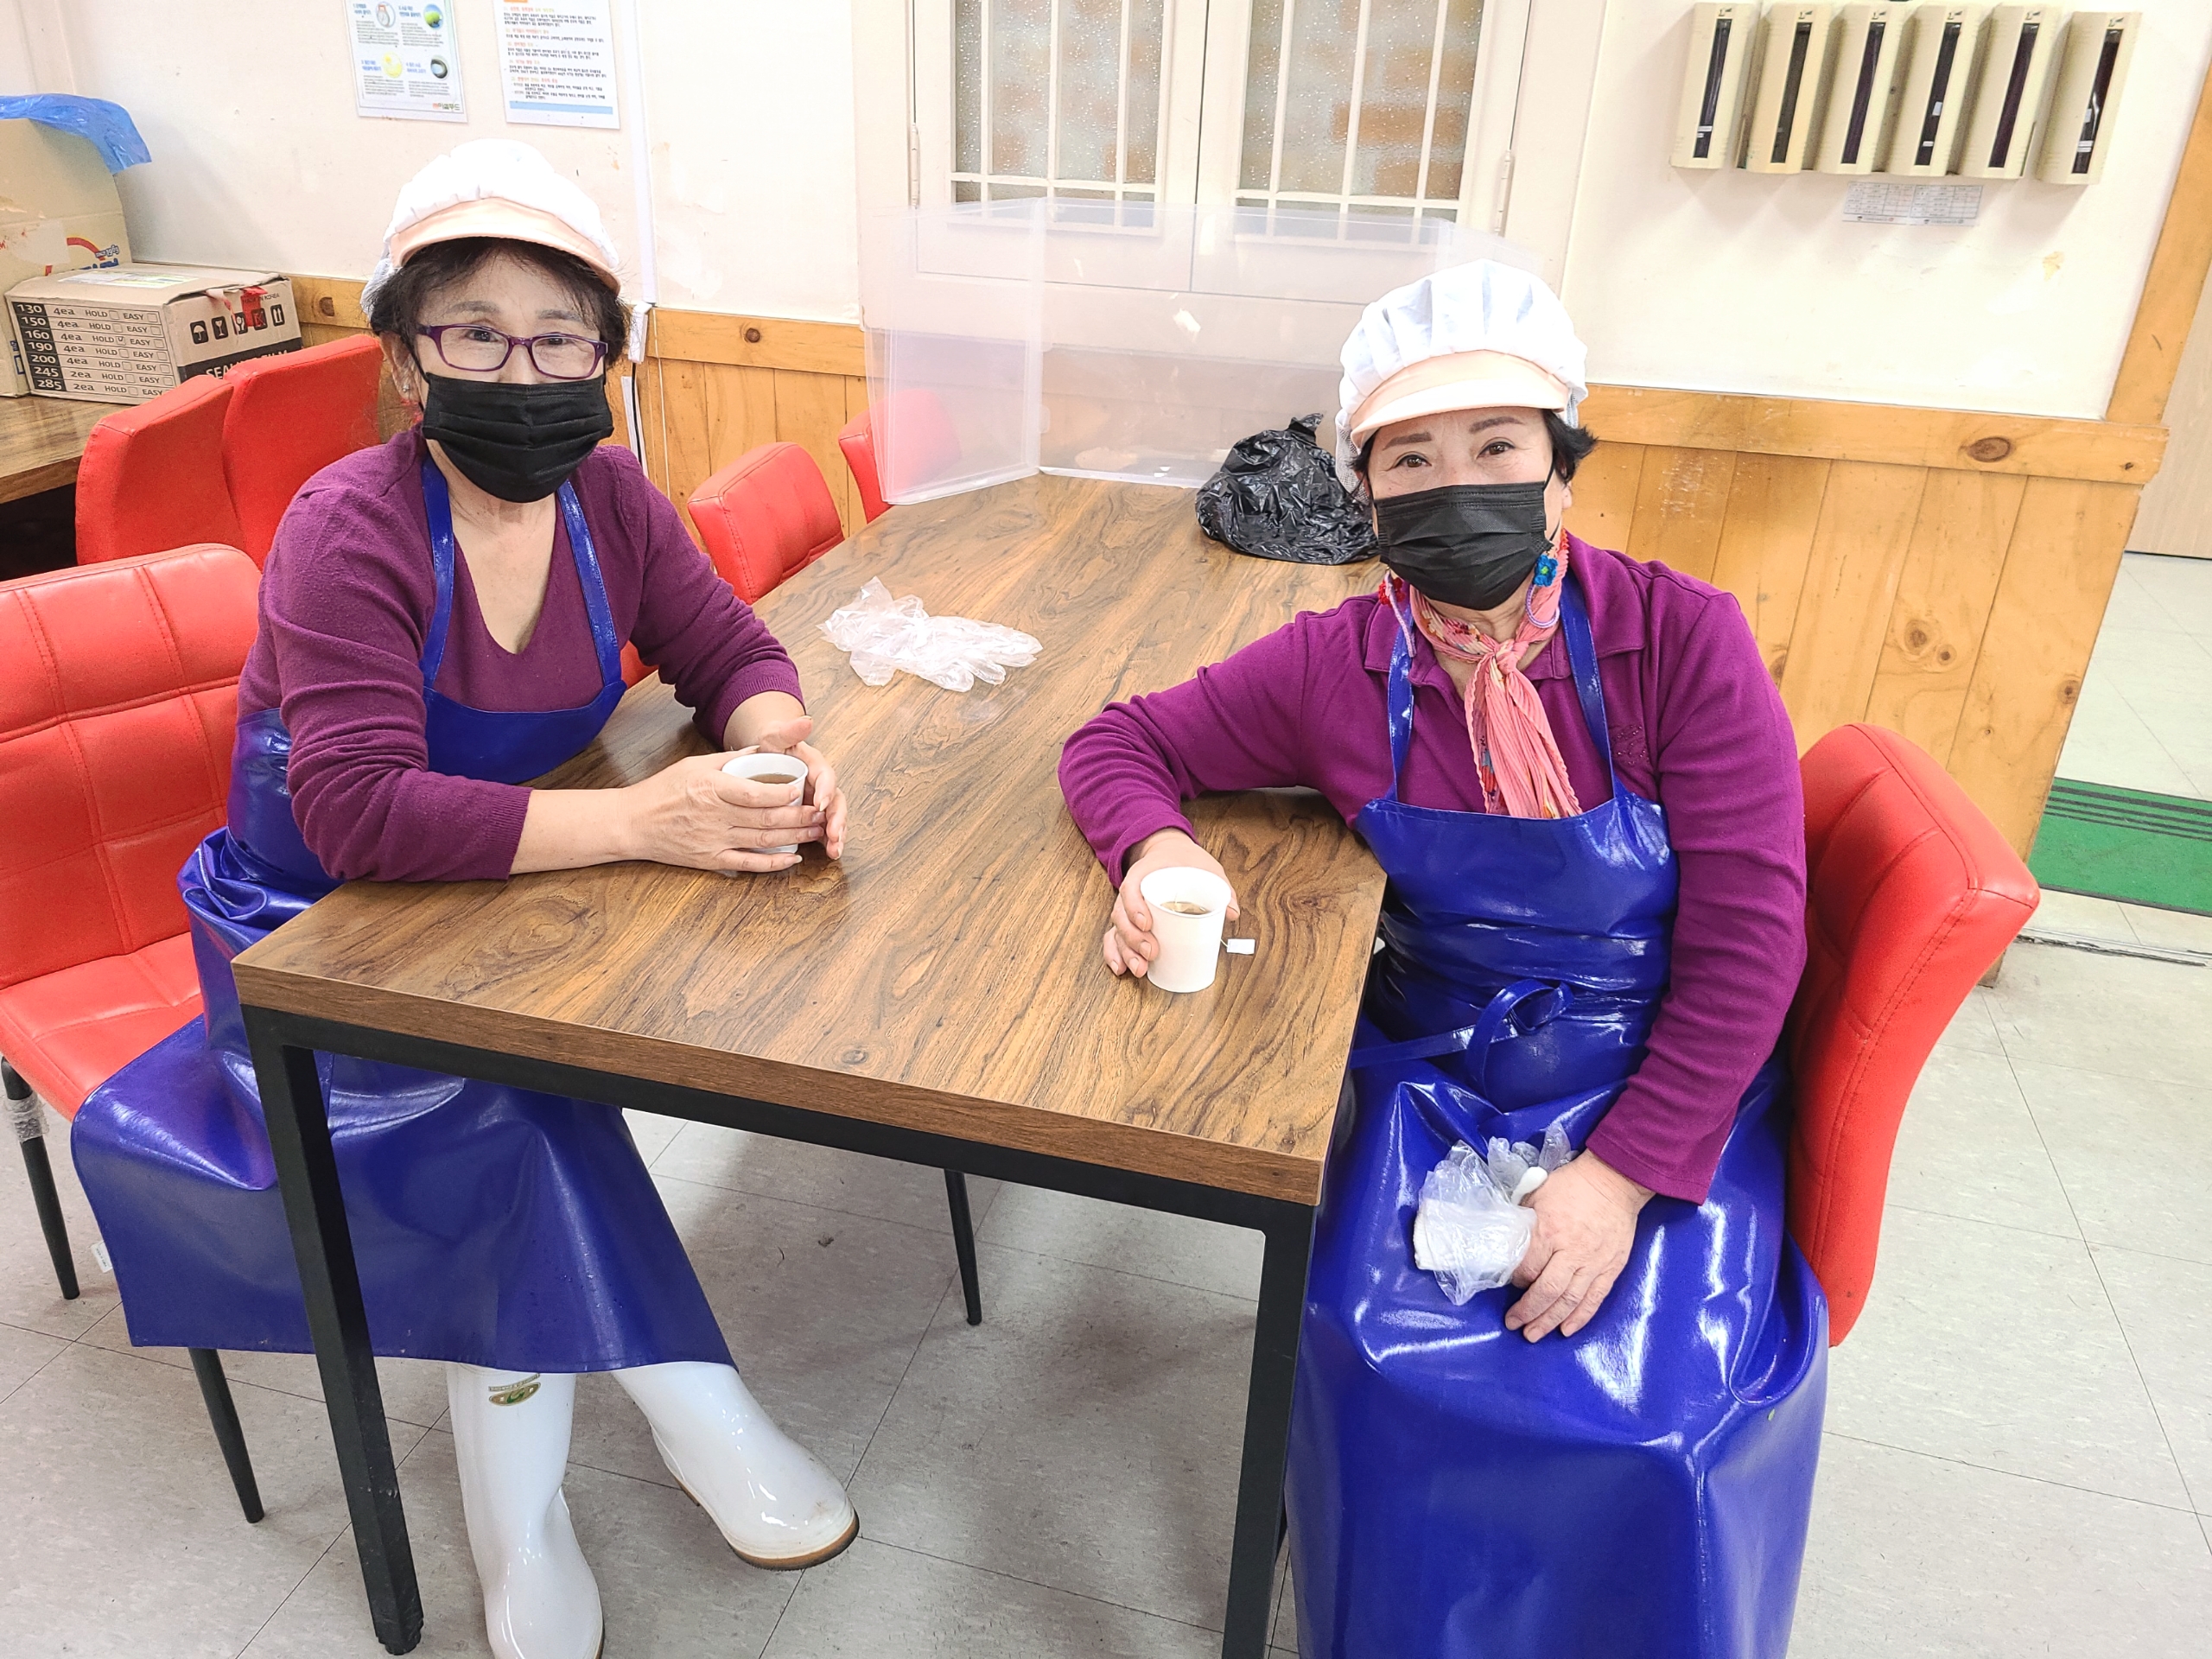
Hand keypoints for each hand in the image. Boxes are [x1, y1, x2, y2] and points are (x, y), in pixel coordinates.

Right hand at [616, 751, 824, 872]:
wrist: (633, 823)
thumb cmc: (665, 789)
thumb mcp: (696, 764)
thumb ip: (733, 759)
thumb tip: (767, 748)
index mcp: (712, 787)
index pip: (755, 792)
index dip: (783, 793)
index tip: (802, 789)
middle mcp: (715, 816)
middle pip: (766, 818)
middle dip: (799, 817)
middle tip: (821, 812)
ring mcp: (714, 840)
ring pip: (763, 840)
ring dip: (794, 837)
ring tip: (816, 831)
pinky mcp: (711, 859)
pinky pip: (748, 864)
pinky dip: (773, 863)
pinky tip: (793, 858)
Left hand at [732, 715, 846, 859]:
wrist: (767, 759)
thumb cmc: (771, 749)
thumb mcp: (775, 736)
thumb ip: (788, 730)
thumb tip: (806, 720)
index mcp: (817, 765)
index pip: (827, 777)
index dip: (826, 791)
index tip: (820, 804)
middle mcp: (823, 784)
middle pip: (836, 802)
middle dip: (838, 820)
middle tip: (835, 835)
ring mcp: (820, 801)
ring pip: (834, 818)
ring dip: (838, 835)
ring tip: (835, 851)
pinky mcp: (814, 814)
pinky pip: (825, 828)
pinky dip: (829, 841)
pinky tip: (829, 854)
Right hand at [1103, 829, 1237, 977]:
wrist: (1169, 854)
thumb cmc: (1185, 861)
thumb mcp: (1205, 866)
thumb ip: (1220, 886)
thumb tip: (1232, 912)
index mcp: (1144, 874)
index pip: (1131, 889)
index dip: (1134, 907)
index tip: (1147, 924)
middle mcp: (1130, 892)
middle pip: (1121, 916)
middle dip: (1133, 938)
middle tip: (1151, 952)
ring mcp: (1127, 909)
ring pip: (1117, 931)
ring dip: (1126, 951)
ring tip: (1140, 969)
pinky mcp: (1128, 922)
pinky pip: (1114, 938)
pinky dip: (1114, 954)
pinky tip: (1121, 969)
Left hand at [1504, 1152, 1652, 1339]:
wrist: (1615, 1181)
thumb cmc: (1572, 1185)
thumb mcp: (1538, 1195)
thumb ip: (1525, 1223)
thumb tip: (1509, 1244)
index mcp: (1550, 1231)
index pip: (1528, 1268)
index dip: (1516, 1281)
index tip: (1510, 1284)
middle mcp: (1572, 1252)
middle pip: (1547, 1291)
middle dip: (1528, 1312)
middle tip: (1514, 1324)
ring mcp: (1594, 1263)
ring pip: (1570, 1300)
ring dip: (1550, 1321)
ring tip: (1533, 1334)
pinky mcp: (1611, 1268)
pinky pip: (1595, 1298)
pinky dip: (1580, 1317)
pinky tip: (1566, 1330)